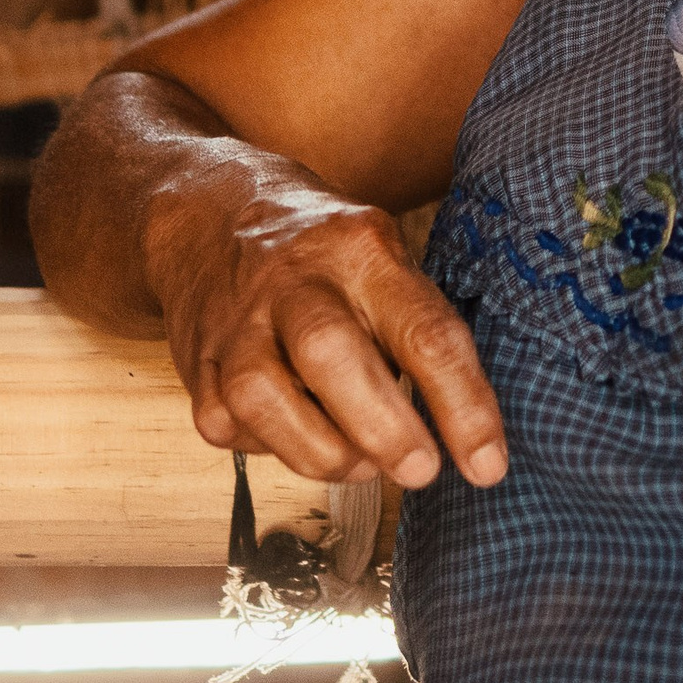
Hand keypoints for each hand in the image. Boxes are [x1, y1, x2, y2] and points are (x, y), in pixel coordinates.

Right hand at [147, 152, 506, 489]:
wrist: (211, 211)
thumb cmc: (323, 250)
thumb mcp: (383, 257)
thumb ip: (414, 330)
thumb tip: (458, 431)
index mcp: (362, 249)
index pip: (423, 329)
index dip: (462, 404)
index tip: (488, 466)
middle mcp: (294, 280)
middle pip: (331, 355)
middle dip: (383, 429)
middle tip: (421, 471)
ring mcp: (236, 321)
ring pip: (264, 399)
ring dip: (323, 452)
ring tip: (361, 465)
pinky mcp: (195, 360)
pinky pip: (226, 424)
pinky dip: (268, 448)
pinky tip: (295, 435)